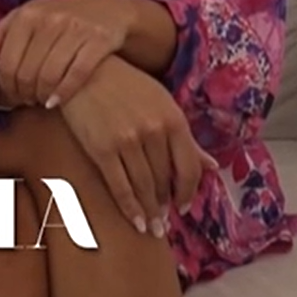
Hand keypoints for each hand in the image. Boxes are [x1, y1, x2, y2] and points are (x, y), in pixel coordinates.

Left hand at [0, 0, 135, 108]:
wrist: (106, 9)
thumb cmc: (59, 17)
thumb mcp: (29, 15)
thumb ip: (2, 32)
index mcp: (28, 14)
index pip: (7, 61)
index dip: (6, 85)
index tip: (11, 95)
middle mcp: (50, 20)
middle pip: (27, 72)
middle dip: (24, 93)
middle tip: (27, 100)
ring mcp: (75, 29)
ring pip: (50, 75)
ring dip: (42, 95)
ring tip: (41, 100)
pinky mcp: (98, 40)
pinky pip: (77, 74)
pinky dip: (64, 92)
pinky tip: (57, 101)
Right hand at [56, 56, 216, 238]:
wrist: (83, 70)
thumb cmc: (125, 85)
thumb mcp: (162, 104)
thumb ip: (186, 138)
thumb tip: (213, 166)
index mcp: (173, 119)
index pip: (189, 168)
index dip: (188, 193)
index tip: (184, 207)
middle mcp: (154, 131)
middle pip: (165, 181)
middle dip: (165, 203)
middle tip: (162, 219)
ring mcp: (128, 141)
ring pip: (144, 187)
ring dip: (150, 211)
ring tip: (152, 226)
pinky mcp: (102, 149)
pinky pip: (120, 187)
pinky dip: (130, 209)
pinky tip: (136, 222)